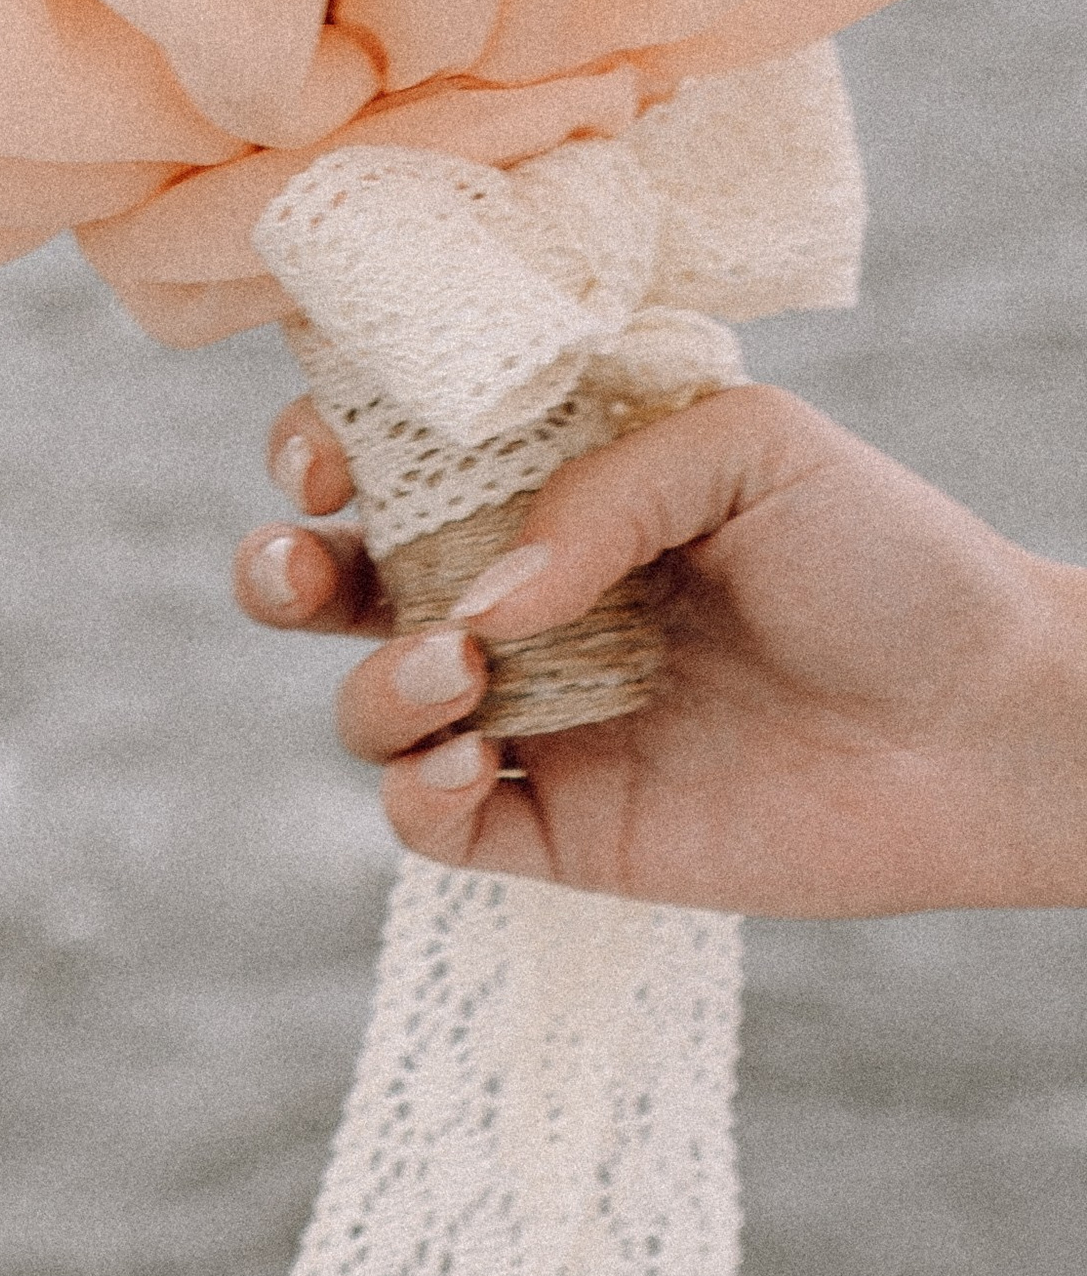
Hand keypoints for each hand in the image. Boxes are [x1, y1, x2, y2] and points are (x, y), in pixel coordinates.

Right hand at [233, 383, 1086, 915]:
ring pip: (371, 709)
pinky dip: (419, 793)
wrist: (990, 722)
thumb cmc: (891, 560)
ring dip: (375, 687)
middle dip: (283, 567)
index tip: (327, 459)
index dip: (326, 447)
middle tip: (305, 562)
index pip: (396, 459)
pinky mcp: (565, 828)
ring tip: (459, 674)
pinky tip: (480, 759)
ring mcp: (539, 716)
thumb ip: (596, 490)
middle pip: (340, 584)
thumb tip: (475, 600)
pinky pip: (432, 825)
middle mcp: (526, 600)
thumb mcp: (747, 447)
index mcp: (553, 489)